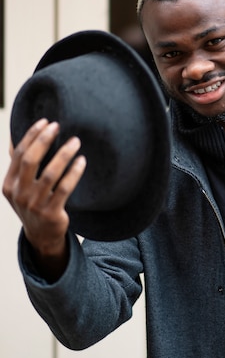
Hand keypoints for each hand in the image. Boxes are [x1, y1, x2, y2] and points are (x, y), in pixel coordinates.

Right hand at [2, 118, 85, 258]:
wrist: (42, 235)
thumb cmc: (33, 203)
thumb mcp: (20, 186)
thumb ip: (18, 164)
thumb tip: (14, 135)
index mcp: (9, 183)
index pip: (18, 154)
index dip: (31, 136)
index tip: (46, 122)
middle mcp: (19, 193)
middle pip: (30, 160)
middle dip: (44, 140)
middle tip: (58, 126)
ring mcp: (34, 204)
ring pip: (50, 174)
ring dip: (64, 155)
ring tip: (76, 141)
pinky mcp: (51, 213)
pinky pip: (64, 189)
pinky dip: (74, 173)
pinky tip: (82, 161)